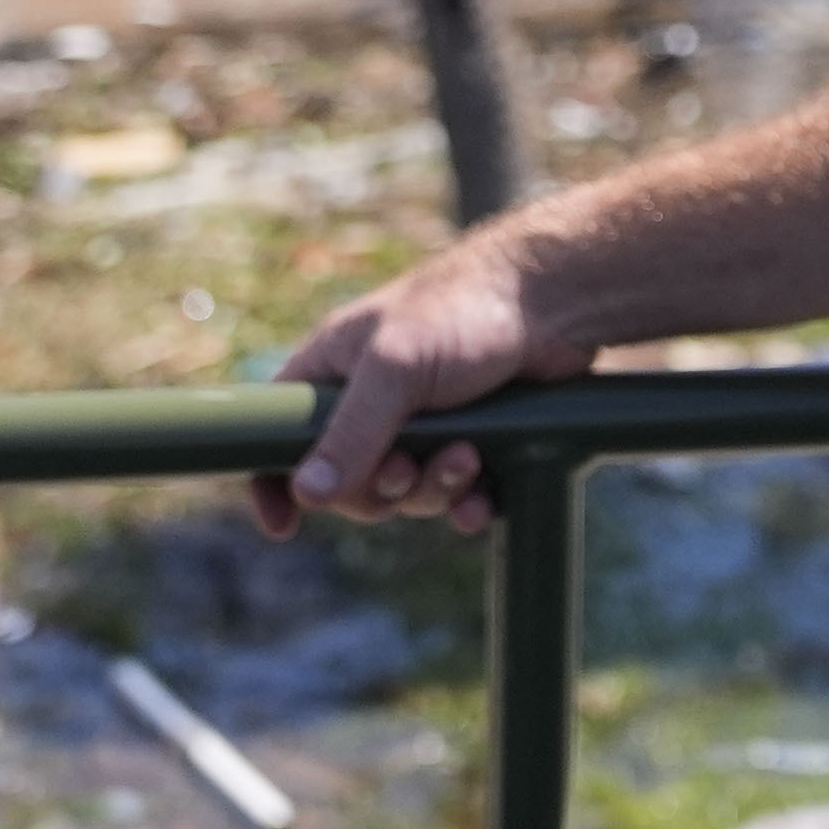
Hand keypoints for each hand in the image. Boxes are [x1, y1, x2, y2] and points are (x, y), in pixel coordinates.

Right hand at [256, 231, 571, 539]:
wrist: (555, 301)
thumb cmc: (462, 311)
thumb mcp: (395, 369)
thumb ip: (350, 433)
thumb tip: (307, 493)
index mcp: (334, 371)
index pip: (278, 433)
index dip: (274, 481)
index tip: (284, 527)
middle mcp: (373, 400)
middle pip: (351, 483)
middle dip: (383, 488)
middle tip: (410, 464)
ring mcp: (424, 423)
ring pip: (408, 492)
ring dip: (435, 487)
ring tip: (467, 454)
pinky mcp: (474, 440)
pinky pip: (455, 498)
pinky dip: (467, 502)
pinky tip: (484, 494)